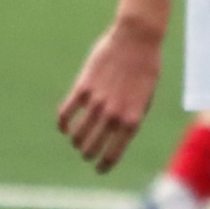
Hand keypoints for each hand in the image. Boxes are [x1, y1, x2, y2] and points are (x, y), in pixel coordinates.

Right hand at [57, 17, 161, 172]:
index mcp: (133, 118)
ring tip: (78, 140)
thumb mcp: (147, 96)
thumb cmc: (146, 67)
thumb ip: (133, 117)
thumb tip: (119, 135)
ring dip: (76, 141)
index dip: (104, 165)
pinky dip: (62, 124)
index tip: (99, 169)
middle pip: (91, 147)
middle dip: (88, 154)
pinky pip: (65, 114)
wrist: (137, 39)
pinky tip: (64, 126)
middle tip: (87, 153)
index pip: (114, 153)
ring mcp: (97, 102)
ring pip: (76, 135)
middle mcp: (114, 114)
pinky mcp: (82, 88)